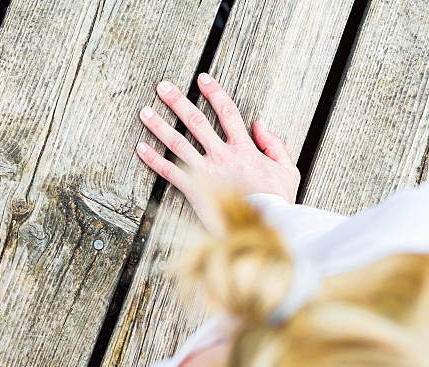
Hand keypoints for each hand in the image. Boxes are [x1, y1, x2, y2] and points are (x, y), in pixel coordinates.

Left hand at [136, 73, 299, 217]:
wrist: (267, 225)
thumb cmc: (278, 201)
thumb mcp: (287, 168)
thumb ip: (274, 143)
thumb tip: (259, 123)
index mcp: (245, 148)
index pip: (227, 112)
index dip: (214, 92)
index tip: (201, 79)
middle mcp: (223, 155)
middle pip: (196, 121)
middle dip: (177, 102)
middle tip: (162, 87)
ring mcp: (207, 172)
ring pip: (179, 142)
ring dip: (159, 126)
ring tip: (144, 112)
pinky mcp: (195, 190)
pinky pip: (170, 172)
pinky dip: (154, 159)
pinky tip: (140, 148)